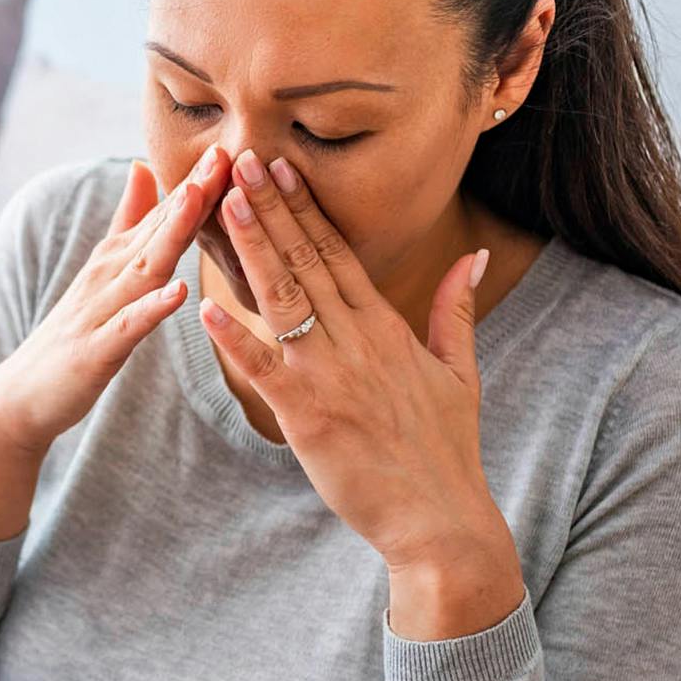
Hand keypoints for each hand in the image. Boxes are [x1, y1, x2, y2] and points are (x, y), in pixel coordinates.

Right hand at [0, 143, 230, 456]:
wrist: (22, 393)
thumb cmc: (75, 330)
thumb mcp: (103, 269)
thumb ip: (126, 220)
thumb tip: (143, 166)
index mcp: (119, 258)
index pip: (164, 215)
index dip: (197, 182)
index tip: (229, 147)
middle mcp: (110, 275)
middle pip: (158, 229)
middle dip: (192, 193)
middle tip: (224, 155)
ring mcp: (102, 310)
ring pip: (144, 267)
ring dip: (172, 233)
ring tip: (199, 201)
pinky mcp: (97, 349)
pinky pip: (130, 325)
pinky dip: (153, 308)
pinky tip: (179, 293)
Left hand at [201, 149, 512, 573]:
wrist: (440, 518)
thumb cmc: (447, 448)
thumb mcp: (461, 371)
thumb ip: (455, 308)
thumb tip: (475, 255)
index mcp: (387, 326)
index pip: (340, 254)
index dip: (307, 210)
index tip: (283, 169)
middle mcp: (357, 340)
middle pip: (306, 262)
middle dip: (273, 209)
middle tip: (242, 161)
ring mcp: (330, 374)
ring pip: (283, 298)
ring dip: (252, 248)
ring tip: (225, 203)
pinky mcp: (307, 414)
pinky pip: (263, 367)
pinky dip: (234, 336)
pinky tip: (205, 305)